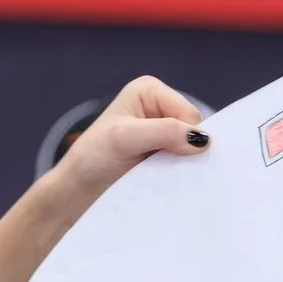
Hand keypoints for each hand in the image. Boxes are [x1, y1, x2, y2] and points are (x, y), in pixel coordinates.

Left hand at [46, 75, 206, 207]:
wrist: (78, 191)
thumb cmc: (93, 158)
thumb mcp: (126, 138)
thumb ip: (164, 132)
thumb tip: (204, 139)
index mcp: (150, 90)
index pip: (189, 113)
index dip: (185, 137)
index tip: (163, 154)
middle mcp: (158, 107)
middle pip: (195, 130)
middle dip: (184, 150)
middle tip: (160, 166)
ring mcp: (162, 132)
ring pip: (193, 149)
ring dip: (181, 165)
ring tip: (157, 173)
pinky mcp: (162, 154)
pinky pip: (185, 163)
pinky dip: (178, 173)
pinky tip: (161, 179)